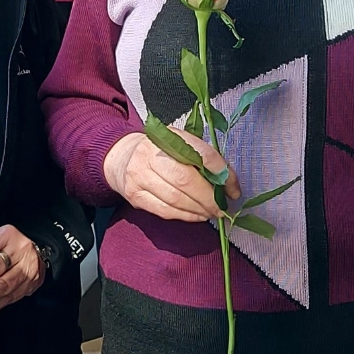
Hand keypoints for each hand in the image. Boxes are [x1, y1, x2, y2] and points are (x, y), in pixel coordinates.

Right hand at [102, 129, 240, 222]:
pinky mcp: (135, 195)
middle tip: (222, 208)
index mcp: (168, 137)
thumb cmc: (158, 151)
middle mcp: (150, 154)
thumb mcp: (179, 144)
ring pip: (176, 199)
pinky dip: (186, 216)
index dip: (221, 174)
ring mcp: (140, 175)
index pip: (201, 154)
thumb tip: (228, 183)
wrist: (120, 157)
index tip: (233, 189)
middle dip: (209, 198)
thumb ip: (202, 158)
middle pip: (186, 180)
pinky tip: (196, 215)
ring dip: (199, 210)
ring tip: (211, 212)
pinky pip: (165, 211)